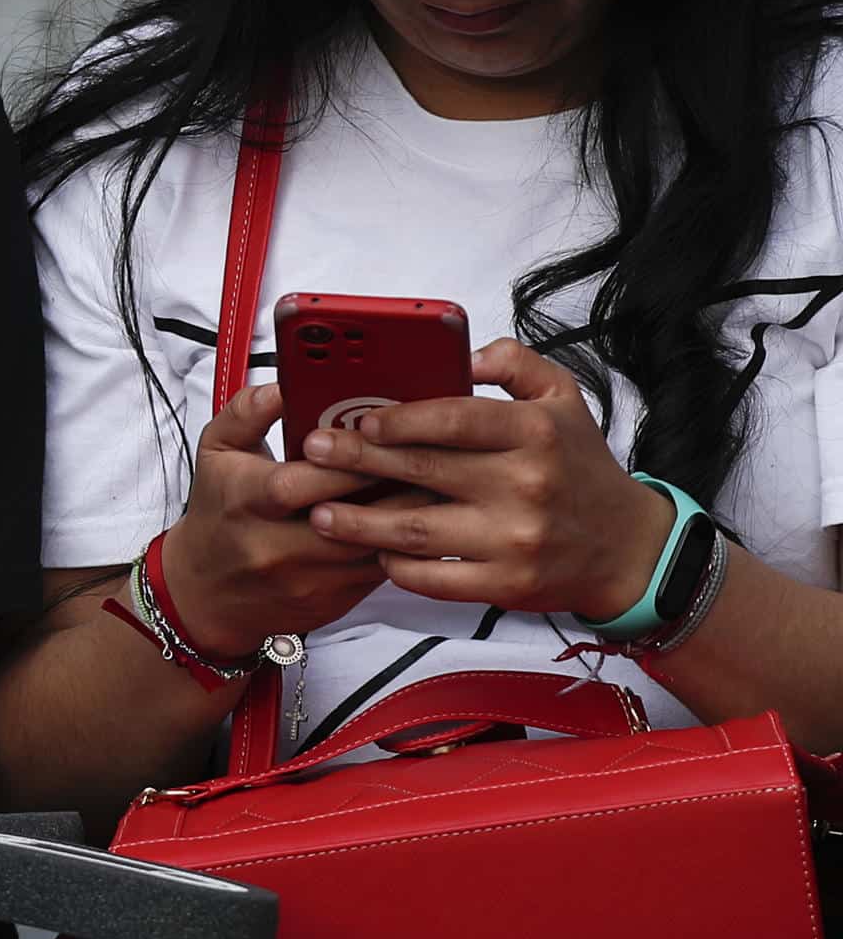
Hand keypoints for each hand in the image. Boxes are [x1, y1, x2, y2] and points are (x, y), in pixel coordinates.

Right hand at [161, 382, 427, 657]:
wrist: (208, 592)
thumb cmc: (219, 513)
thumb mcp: (216, 452)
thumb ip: (247, 412)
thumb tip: (282, 386)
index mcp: (246, 502)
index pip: (297, 484)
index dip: (342, 463)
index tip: (376, 438)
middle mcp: (275, 547)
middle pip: (348, 520)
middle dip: (391, 488)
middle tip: (428, 457)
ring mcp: (308, 580)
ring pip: (374, 550)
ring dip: (408, 518)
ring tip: (437, 485)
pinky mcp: (334, 601)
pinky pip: (380, 572)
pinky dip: (405, 545)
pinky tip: (421, 518)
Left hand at [300, 338, 674, 615]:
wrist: (627, 548)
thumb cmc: (579, 466)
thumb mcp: (563, 398)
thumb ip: (513, 363)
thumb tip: (462, 353)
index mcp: (534, 431)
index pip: (454, 418)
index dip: (400, 418)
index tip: (358, 417)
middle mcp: (525, 484)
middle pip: (423, 471)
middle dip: (357, 461)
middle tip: (312, 453)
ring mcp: (514, 539)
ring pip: (417, 529)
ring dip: (360, 523)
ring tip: (319, 513)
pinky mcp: (505, 584)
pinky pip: (434, 578)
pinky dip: (397, 567)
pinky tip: (372, 552)